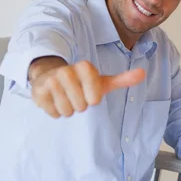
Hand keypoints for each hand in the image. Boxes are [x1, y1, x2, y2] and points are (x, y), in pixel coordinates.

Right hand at [30, 59, 144, 117]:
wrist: (50, 77)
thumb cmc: (81, 83)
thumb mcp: (102, 81)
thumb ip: (122, 79)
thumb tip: (143, 73)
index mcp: (85, 67)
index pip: (95, 98)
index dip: (92, 98)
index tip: (88, 90)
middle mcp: (66, 71)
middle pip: (81, 106)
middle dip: (79, 105)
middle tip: (75, 95)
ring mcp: (51, 81)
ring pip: (67, 111)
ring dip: (67, 109)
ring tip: (64, 97)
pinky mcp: (38, 92)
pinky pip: (54, 113)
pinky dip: (55, 111)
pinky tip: (54, 100)